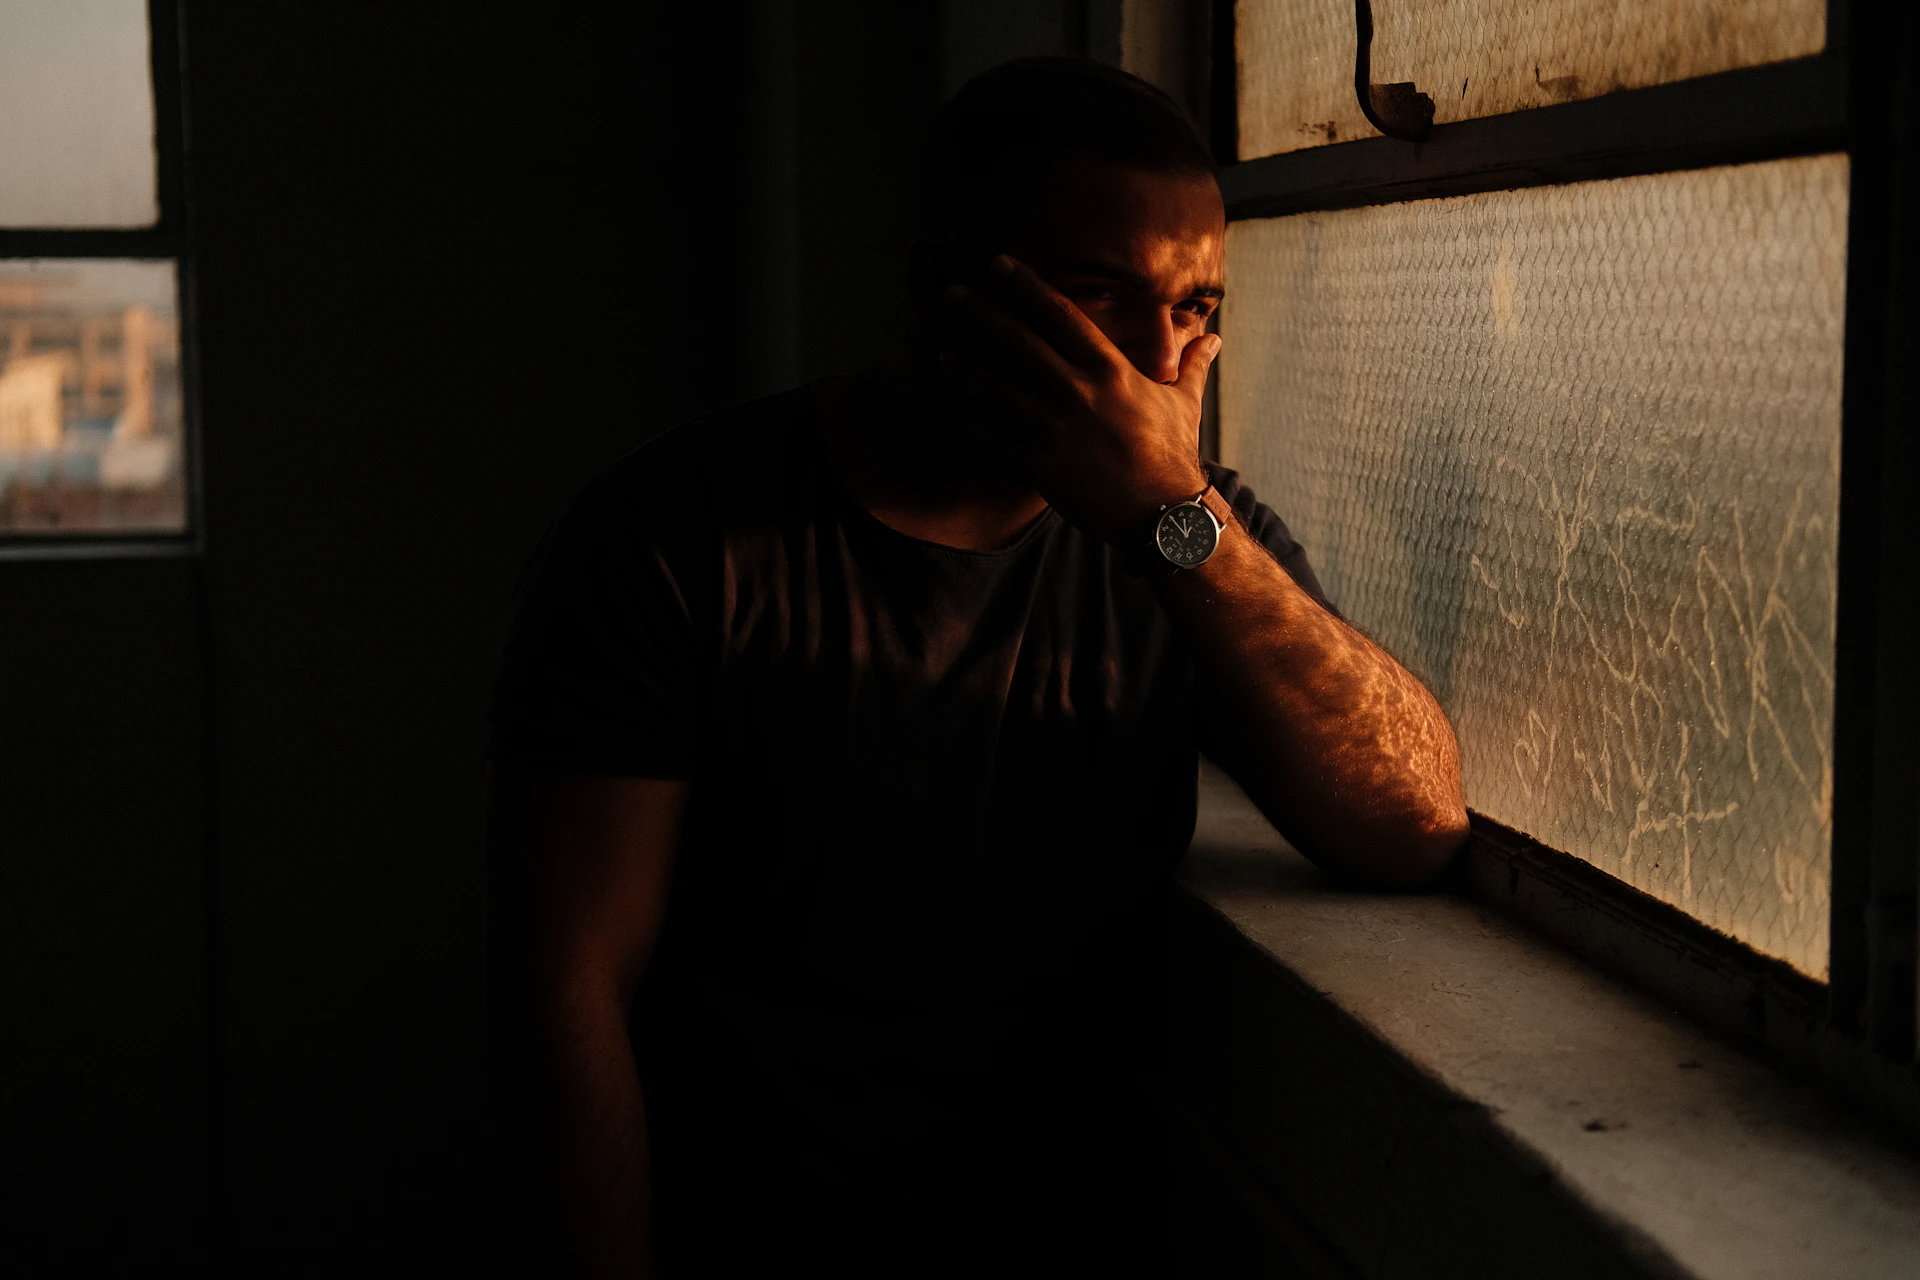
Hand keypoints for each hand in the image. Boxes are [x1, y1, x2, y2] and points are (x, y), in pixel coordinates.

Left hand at [937, 255, 1218, 545]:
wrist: (1163, 516)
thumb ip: (1191, 364)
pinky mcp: (1039, 463)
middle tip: (952, 293)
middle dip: (981, 314)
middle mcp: (1077, 392)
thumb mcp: (1184, 403)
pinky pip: (995, 436)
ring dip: (964, 369)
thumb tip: (1213, 338)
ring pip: (994, 389)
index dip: (1025, 285)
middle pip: (1017, 341)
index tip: (999, 263)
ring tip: (944, 354)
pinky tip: (961, 410)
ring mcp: (1054, 428)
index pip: (1060, 314)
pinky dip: (975, 421)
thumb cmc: (1173, 455)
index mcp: (1110, 369)